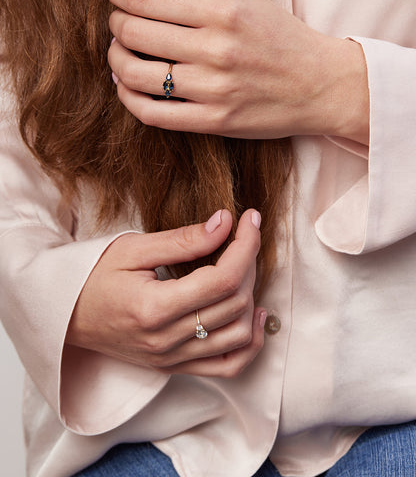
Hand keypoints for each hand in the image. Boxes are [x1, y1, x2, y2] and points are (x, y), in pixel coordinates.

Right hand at [66, 209, 266, 377]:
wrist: (66, 317)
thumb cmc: (93, 278)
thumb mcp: (132, 248)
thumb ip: (182, 239)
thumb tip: (225, 222)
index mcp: (154, 308)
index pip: (222, 279)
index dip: (246, 246)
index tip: (250, 220)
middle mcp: (167, 340)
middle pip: (235, 303)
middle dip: (249, 262)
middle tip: (243, 236)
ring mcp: (173, 359)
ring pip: (239, 335)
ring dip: (252, 297)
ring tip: (244, 268)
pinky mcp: (175, 367)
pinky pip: (228, 367)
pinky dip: (250, 343)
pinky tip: (253, 314)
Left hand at [107, 0, 368, 143]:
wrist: (319, 86)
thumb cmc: (280, 36)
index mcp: (223, 11)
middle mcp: (216, 49)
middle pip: (134, 33)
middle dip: (115, 23)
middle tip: (118, 21)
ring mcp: (214, 89)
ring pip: (136, 74)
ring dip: (115, 59)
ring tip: (119, 51)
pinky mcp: (214, 121)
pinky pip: (152, 113)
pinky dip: (128, 97)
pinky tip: (126, 84)